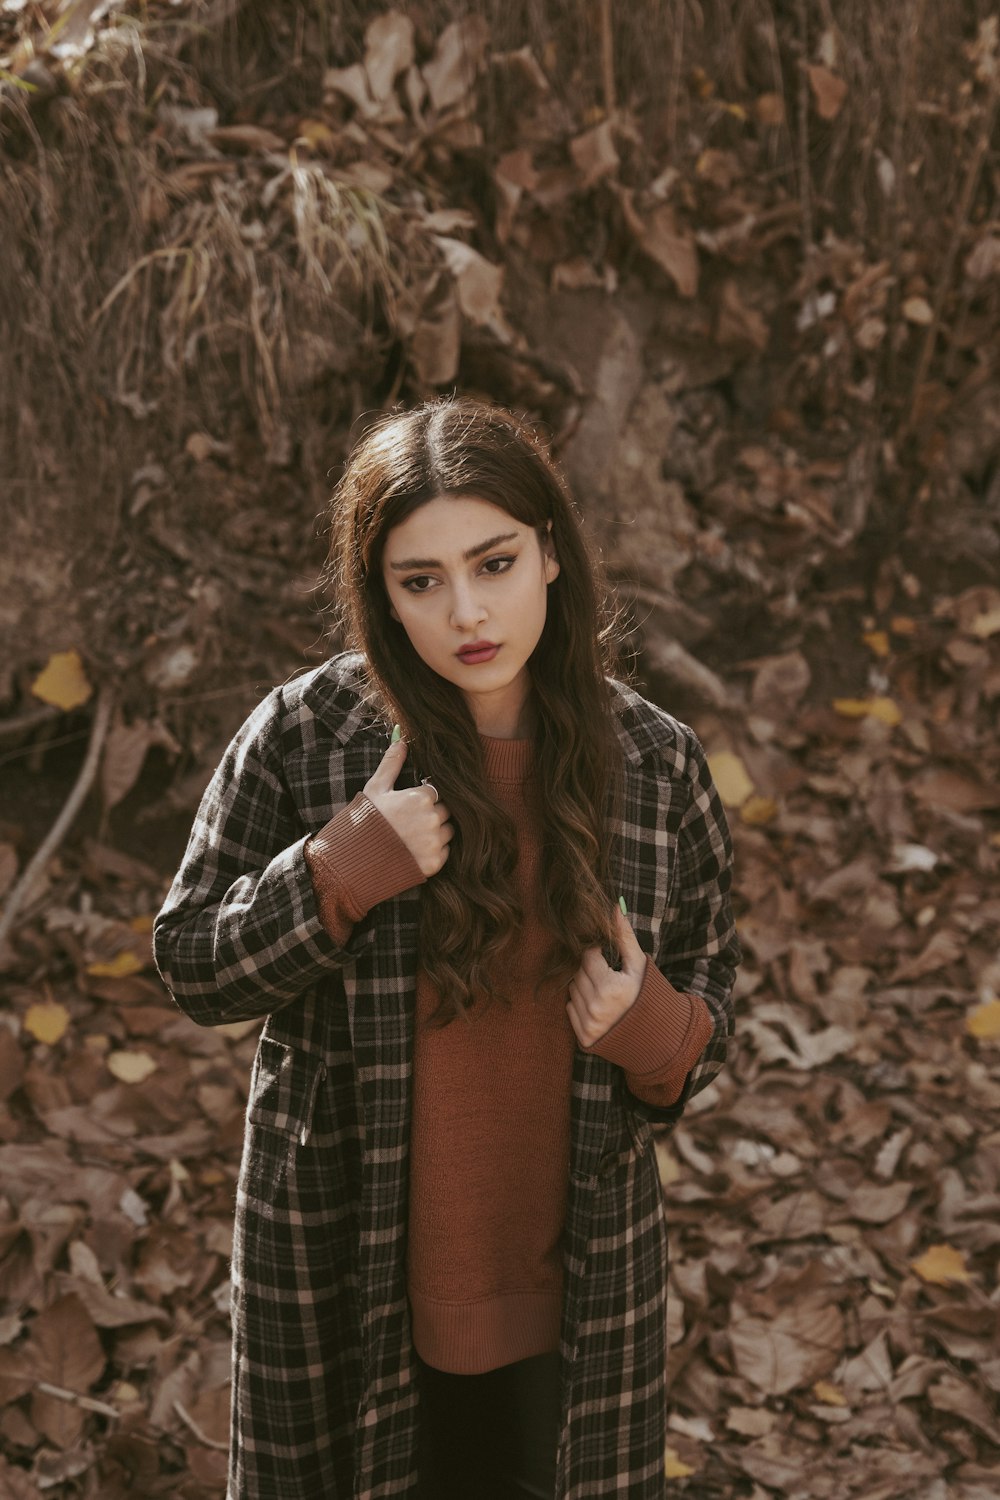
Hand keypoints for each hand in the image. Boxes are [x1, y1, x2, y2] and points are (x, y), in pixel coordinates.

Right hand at [363, 736, 453, 877]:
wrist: (355, 860)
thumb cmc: (365, 820)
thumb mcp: (376, 788)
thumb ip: (392, 763)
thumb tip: (401, 738)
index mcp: (420, 798)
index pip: (435, 792)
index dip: (424, 798)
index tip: (411, 806)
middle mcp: (432, 819)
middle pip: (445, 811)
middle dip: (433, 814)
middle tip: (412, 822)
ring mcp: (434, 842)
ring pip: (448, 831)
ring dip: (437, 832)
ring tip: (414, 837)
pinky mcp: (434, 863)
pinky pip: (445, 852)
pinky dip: (434, 852)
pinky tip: (416, 851)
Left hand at [566, 903, 645, 1047]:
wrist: (656, 1036)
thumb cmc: (648, 995)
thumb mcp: (640, 966)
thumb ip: (624, 937)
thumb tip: (615, 907)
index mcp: (611, 988)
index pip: (587, 957)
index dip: (597, 955)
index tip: (607, 960)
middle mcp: (597, 1007)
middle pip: (578, 973)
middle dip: (590, 970)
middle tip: (606, 976)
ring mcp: (589, 1024)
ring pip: (572, 990)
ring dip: (583, 986)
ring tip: (603, 991)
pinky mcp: (584, 1037)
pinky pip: (569, 1009)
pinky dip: (579, 1004)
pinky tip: (598, 1006)